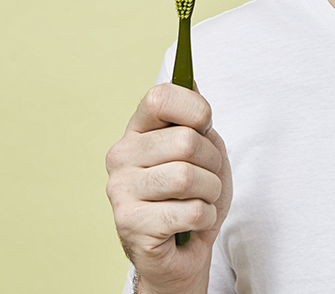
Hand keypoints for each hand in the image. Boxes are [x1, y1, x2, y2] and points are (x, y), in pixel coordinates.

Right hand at [106, 83, 232, 293]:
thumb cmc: (193, 198)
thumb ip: (197, 121)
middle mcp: (122, 155)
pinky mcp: (129, 223)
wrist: (181, 254)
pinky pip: (190, 211)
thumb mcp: (205, 152)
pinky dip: (205, 218)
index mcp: (138, 131)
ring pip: (188, 177)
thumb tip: (191, 81)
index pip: (160, 97)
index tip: (205, 124)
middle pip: (185, 141)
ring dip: (211, 192)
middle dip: (213, 162)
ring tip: (201, 201)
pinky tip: (192, 223)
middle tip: (209, 178)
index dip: (194, 108)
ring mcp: (121, 189)